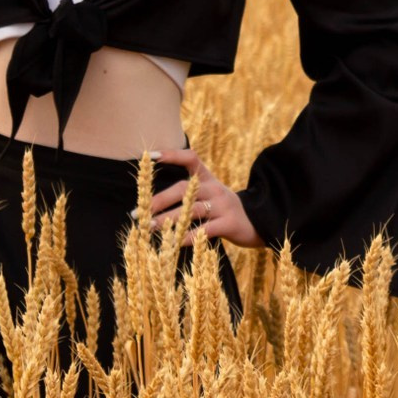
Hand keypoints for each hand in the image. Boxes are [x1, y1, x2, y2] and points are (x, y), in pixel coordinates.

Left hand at [143, 148, 259, 248]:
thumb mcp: (210, 194)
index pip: (191, 158)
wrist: (258, 223)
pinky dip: (186, 236)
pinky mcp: (229, 223)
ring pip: (191, 210)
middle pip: (184, 189)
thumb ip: (188, 194)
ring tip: (149, 227)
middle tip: (139, 212)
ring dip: (167, 220)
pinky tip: (172, 243)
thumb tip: (152, 204)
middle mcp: (215, 188)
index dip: (172, 155)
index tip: (151, 156)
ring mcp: (223, 205)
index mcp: (208, 178)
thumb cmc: (223, 209)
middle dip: (159, 200)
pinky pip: (204, 230)